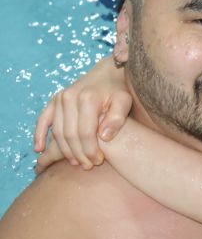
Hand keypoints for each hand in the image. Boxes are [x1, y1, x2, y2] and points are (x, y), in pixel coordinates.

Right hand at [34, 57, 130, 171]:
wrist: (108, 73)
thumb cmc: (118, 90)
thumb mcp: (124, 101)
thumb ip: (117, 118)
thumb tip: (104, 137)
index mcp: (88, 99)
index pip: (86, 133)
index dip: (90, 150)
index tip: (97, 161)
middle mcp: (70, 98)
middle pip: (70, 135)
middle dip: (79, 154)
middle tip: (88, 166)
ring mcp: (60, 99)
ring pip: (57, 131)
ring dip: (64, 150)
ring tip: (75, 162)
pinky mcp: (54, 100)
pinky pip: (43, 120)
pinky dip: (39, 135)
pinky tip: (40, 149)